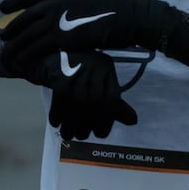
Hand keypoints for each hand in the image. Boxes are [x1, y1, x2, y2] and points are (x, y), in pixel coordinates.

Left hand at [0, 0, 179, 67]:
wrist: (128, 17)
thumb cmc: (116, 12)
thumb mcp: (90, 1)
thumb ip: (74, 6)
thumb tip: (68, 15)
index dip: (17, 1)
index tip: (4, 7)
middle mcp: (57, 1)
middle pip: (26, 15)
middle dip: (12, 27)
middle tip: (2, 36)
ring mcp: (58, 17)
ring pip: (28, 33)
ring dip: (15, 45)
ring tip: (6, 54)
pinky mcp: (61, 35)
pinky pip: (37, 46)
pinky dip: (27, 54)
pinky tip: (21, 61)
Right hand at [10, 48, 138, 140]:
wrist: (55, 54)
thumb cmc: (83, 73)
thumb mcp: (103, 84)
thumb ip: (116, 103)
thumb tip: (133, 121)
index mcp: (108, 73)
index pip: (112, 103)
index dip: (106, 123)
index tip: (99, 131)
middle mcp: (95, 71)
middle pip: (94, 107)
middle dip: (86, 127)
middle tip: (81, 135)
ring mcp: (77, 74)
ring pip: (76, 108)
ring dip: (70, 127)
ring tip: (68, 134)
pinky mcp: (59, 77)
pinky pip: (59, 103)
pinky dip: (57, 116)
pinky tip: (56, 123)